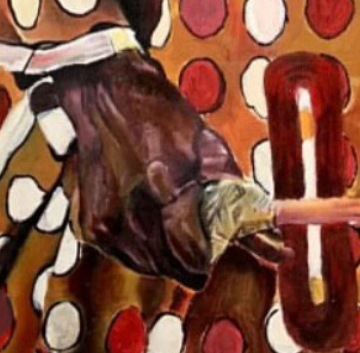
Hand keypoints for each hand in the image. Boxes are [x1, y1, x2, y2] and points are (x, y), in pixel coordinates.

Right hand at [40, 49, 281, 286]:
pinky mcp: (90, 225)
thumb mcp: (209, 147)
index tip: (222, 251)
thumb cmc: (162, 114)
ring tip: (177, 229)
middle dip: (193, 258)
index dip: (213, 256)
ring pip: (149, 265)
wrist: (106, 93)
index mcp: (168, 187)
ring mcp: (107, 222)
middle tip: (204, 241)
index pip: (194, 255)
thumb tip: (269, 239)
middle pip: (172, 266)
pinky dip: (142, 248)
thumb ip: (235, 196)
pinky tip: (151, 223)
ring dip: (168, 257)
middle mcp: (133, 211)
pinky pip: (124, 255)